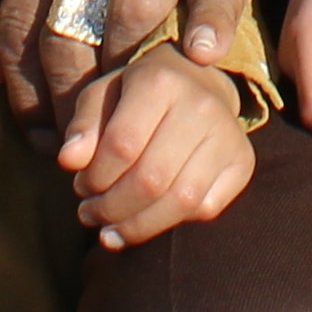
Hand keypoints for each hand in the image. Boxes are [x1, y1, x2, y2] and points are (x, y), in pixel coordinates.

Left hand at [0, 0, 306, 125]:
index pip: (22, 21)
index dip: (23, 89)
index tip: (37, 137)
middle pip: (70, 26)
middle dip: (67, 97)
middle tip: (80, 148)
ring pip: (129, 8)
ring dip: (120, 69)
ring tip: (123, 123)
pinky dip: (204, 20)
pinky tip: (199, 57)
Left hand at [57, 48, 256, 247]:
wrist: (198, 83)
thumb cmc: (138, 94)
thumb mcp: (103, 96)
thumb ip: (83, 126)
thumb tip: (69, 161)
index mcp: (160, 81)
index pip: (121, 146)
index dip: (94, 178)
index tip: (80, 186)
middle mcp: (201, 105)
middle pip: (150, 179)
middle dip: (111, 208)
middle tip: (89, 215)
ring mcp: (229, 134)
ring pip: (180, 201)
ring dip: (137, 226)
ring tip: (109, 230)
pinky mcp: (243, 162)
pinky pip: (206, 209)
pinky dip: (171, 223)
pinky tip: (146, 221)